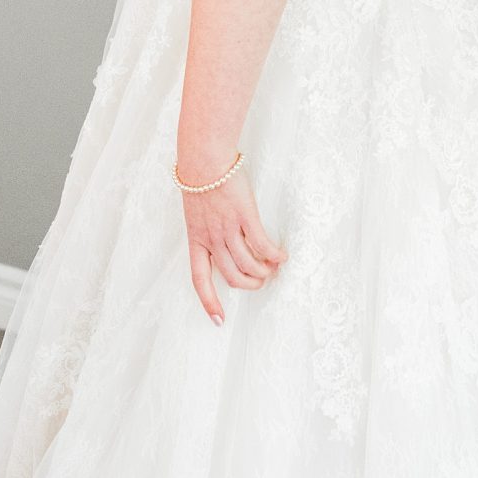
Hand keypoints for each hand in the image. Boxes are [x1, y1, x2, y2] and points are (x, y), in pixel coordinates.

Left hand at [179, 164, 286, 324]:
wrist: (204, 158)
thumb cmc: (199, 178)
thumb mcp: (195, 209)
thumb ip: (206, 227)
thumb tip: (220, 239)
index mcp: (196, 239)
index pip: (200, 279)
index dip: (210, 301)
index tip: (219, 320)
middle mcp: (212, 239)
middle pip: (232, 276)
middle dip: (249, 284)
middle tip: (261, 281)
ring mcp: (229, 229)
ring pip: (249, 264)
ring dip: (264, 272)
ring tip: (273, 269)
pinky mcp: (245, 216)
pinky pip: (262, 244)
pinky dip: (273, 254)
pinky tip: (282, 256)